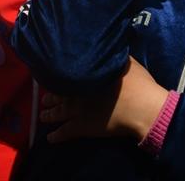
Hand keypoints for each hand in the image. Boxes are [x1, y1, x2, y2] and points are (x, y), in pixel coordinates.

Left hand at [40, 57, 169, 142]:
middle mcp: (75, 92)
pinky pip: (64, 132)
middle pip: (57, 94)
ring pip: (57, 113)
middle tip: (44, 99)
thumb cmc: (135, 82)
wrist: (141, 107)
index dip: (56, 76)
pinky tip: (50, 138)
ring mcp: (76, 111)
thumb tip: (104, 46)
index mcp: (83, 75)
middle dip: (50, 97)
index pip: (64, 74)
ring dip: (49, 115)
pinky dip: (56, 136)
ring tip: (43, 115)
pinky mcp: (82, 128)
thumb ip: (109, 54)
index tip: (50, 76)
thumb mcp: (123, 60)